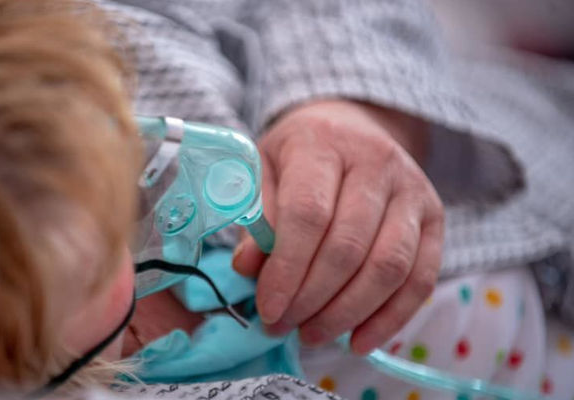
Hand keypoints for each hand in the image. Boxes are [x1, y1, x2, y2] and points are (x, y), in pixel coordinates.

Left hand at [233, 100, 443, 353]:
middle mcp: (377, 161)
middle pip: (349, 246)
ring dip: (348, 313)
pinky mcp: (435, 217)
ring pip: (389, 267)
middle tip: (282, 327)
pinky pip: (420, 279)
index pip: (308, 214)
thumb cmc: (297, 155)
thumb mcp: (262, 170)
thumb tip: (247, 268)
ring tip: (312, 335)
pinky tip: (357, 341)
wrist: (351, 126)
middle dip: (312, 299)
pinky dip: (390, 319)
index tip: (268, 309)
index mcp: (323, 143)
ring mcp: (413, 189)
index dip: (288, 269)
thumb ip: (255, 216)